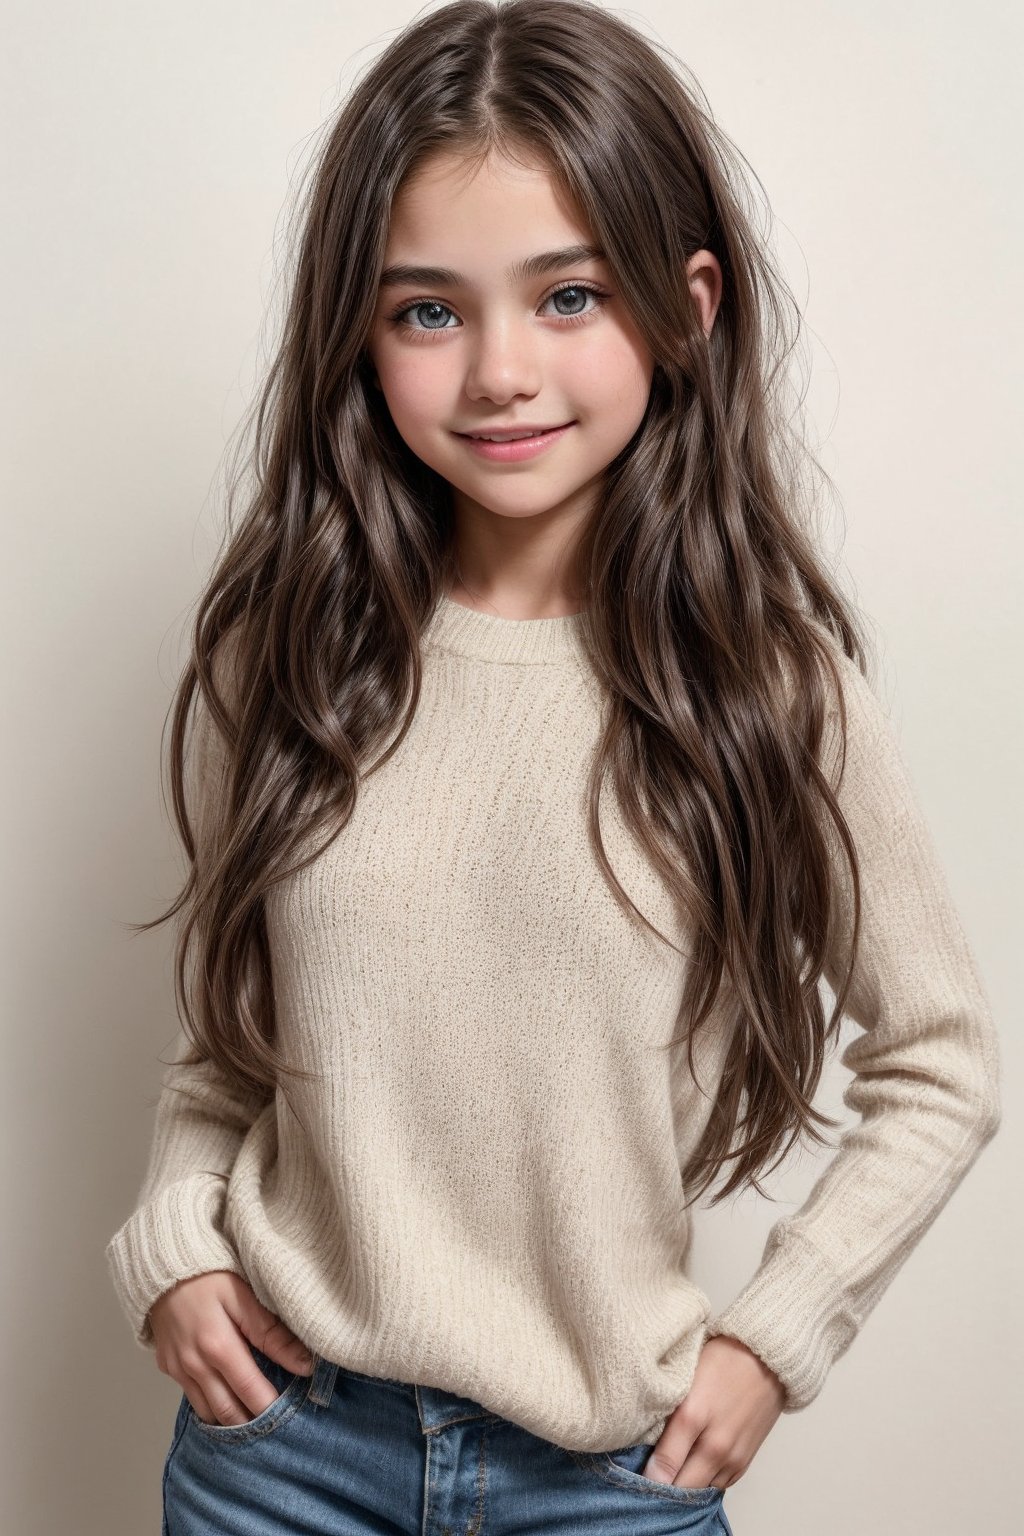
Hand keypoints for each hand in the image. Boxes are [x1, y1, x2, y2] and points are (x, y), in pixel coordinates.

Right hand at [148, 1270, 314, 1426]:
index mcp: (217, 1347)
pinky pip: (192, 1399)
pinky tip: (229, 1402)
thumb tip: (304, 1364)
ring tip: (255, 1420)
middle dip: (252, 1424)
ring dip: (231, 1421)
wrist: (163, 1266)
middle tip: (276, 1429)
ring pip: (208, 1413)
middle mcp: (194, 1366)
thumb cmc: (209, 1275)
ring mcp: (177, 1370)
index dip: (271, 1409)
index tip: (291, 1417)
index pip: (250, 1392)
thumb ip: (272, 1334)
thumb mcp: (244, 1297)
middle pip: (228, 1412)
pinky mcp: (168, 1368)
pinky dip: (211, 1407)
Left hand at [641, 1335, 785, 1489]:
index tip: (630, 1479)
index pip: (661, 1468)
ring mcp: (733, 1456)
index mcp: (692, 1416)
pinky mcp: (746, 1461)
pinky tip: (692, 1469)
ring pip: (700, 1491)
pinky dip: (704, 1483)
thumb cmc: (721, 1358)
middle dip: (663, 1489)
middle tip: (645, 1481)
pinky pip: (719, 1486)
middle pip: (681, 1488)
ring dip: (684, 1488)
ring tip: (669, 1475)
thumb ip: (664, 1410)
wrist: (767, 1356)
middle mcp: (715, 1444)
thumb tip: (644, 1439)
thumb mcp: (684, 1377)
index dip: (643, 1479)